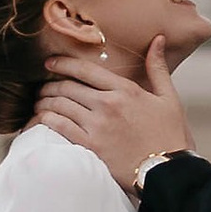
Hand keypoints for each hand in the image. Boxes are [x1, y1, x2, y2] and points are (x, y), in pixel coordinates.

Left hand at [33, 35, 192, 191]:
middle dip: (50, 84)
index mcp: (126, 90)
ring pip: (61, 105)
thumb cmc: (171, 136)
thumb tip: (158, 39)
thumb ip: (158, 68)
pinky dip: (47, 120)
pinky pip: (61, 128)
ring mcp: (98, 126)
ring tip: (40, 102)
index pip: (86, 70)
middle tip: (42, 86)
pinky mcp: (91, 147)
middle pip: (68, 87)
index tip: (50, 63)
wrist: (169, 171)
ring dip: (45, 101)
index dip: (63, 63)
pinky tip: (42, 118)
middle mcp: (108, 105)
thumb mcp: (169, 98)